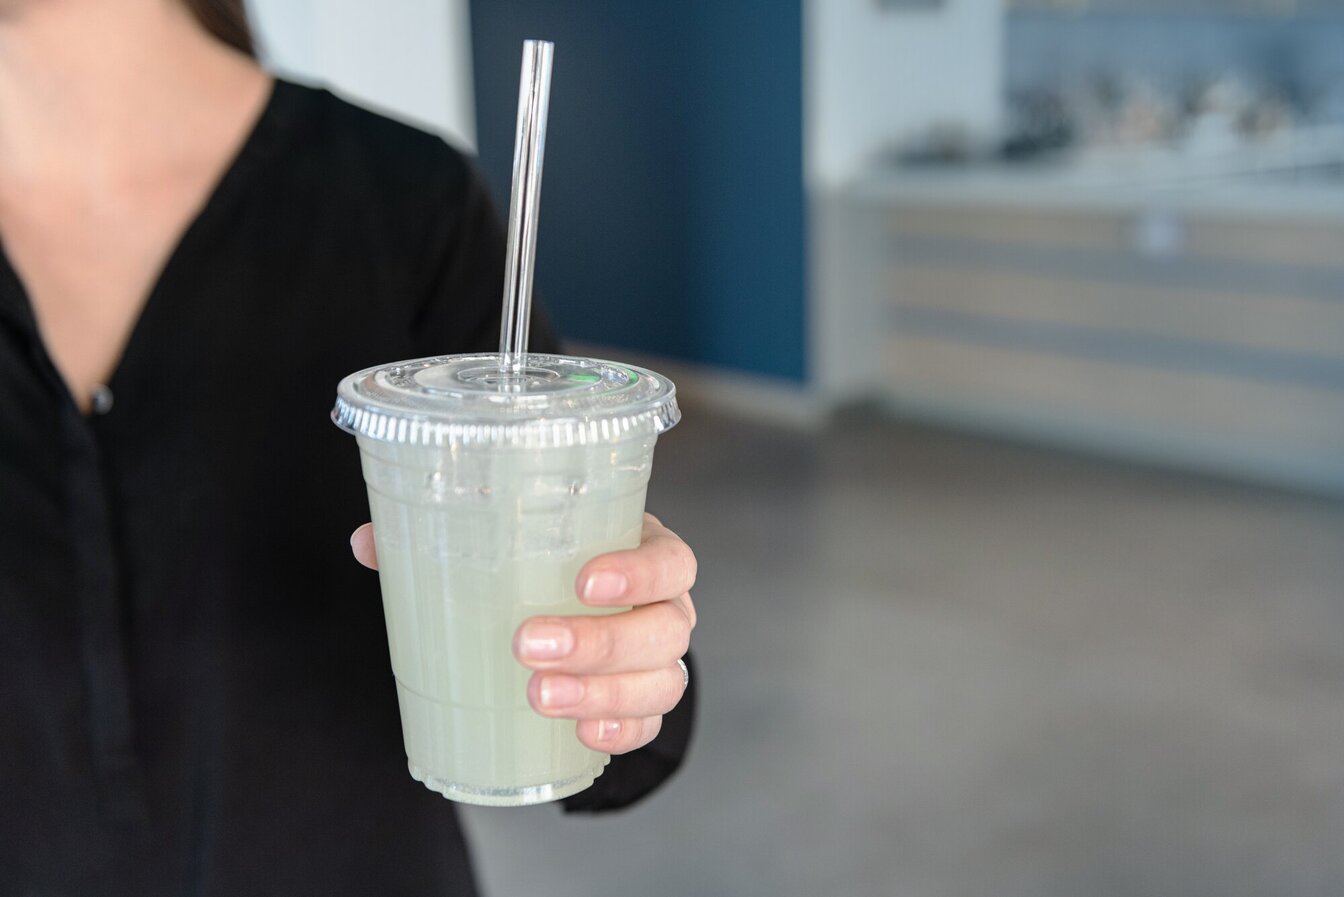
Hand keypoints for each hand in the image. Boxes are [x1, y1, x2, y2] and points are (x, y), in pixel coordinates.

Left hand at [350, 513, 696, 755]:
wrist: (583, 608)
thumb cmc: (550, 564)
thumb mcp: (519, 541)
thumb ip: (449, 537)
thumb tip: (368, 541)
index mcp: (645, 552)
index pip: (671, 560)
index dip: (639, 572)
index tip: (584, 583)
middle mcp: (665, 607)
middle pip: (665, 628)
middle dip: (600, 643)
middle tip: (528, 646)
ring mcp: (661, 660)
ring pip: (662, 682)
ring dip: (602, 693)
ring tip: (538, 696)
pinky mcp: (645, 704)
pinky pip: (650, 725)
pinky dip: (621, 732)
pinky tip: (583, 735)